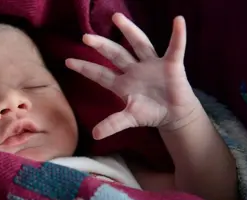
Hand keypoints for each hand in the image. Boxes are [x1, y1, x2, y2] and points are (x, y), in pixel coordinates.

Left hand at [66, 13, 200, 139]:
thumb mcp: (129, 119)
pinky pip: (175, 47)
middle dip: (101, 46)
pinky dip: (178, 35)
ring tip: (117, 18)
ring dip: (129, 30)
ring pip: (138, 44)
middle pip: (115, 54)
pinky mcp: (171, 64)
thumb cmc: (150, 113)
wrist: (174, 115)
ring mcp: (151, 65)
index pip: (99, 73)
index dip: (85, 68)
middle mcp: (133, 70)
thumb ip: (112, 124)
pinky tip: (178, 21)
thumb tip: (95, 136)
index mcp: (122, 83)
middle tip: (85, 37)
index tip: (68, 62)